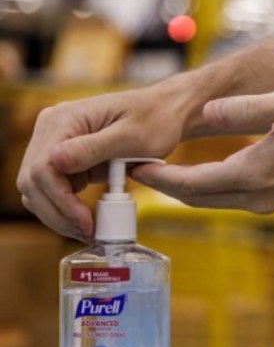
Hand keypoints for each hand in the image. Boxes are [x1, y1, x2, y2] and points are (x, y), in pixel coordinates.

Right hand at [17, 81, 190, 239]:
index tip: (85, 222)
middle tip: (87, 233)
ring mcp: (55, 144)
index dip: (60, 200)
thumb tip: (56, 160)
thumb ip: (94, 147)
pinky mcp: (65, 159)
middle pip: (33, 182)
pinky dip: (66, 208)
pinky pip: (54, 189)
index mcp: (63, 119)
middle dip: (57, 213)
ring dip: (59, 215)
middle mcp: (51, 130)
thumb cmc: (155, 119)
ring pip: (38, 190)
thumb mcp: (132, 135)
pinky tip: (87, 220)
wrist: (165, 113)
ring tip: (88, 230)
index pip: (43, 167)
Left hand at [131, 86, 273, 213]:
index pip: (190, 183)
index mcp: (254, 173)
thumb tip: (207, 112)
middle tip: (135, 169)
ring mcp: (269, 201)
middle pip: (196, 199)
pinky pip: (231, 198)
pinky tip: (200, 172)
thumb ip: (246, 108)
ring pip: (212, 201)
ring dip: (185, 189)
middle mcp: (257, 196)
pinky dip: (208, 188)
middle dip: (164, 186)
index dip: (158, 176)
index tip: (133, 166)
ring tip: (159, 170)